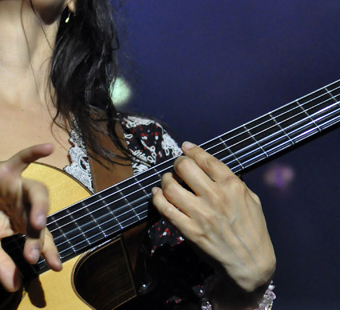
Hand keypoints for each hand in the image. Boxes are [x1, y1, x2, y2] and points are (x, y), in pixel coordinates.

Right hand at [0, 144, 61, 291]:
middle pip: (41, 215)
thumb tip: (13, 288)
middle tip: (34, 252)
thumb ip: (1, 264)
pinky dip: (35, 152)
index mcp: (23, 220)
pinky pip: (22, 158)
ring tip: (37, 223)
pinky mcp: (4, 171)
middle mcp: (24, 202)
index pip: (41, 236)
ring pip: (36, 191)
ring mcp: (16, 185)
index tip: (54, 267)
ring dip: (39, 206)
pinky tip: (48, 147)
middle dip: (41, 234)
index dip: (49, 250)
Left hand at [151, 142, 274, 293]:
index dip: (192, 150)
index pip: (206, 160)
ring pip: (170, 186)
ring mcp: (200, 213)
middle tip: (178, 168)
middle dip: (178, 163)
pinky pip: (165, 208)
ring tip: (168, 181)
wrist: (250, 263)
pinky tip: (157, 194)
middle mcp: (215, 196)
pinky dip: (157, 198)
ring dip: (166, 180)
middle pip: (184, 167)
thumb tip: (213, 168)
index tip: (185, 147)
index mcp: (232, 186)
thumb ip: (234, 182)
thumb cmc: (253, 230)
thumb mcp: (251, 200)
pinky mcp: (189, 230)